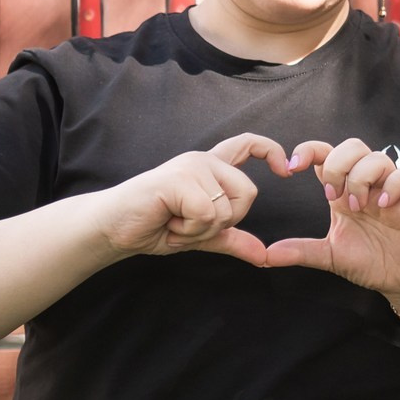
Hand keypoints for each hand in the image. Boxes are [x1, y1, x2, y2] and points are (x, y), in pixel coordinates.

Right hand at [96, 133, 284, 263]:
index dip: (271, 151)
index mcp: (210, 168)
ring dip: (201, 229)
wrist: (114, 228)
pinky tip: (168, 222)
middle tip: (191, 225)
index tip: (285, 170)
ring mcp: (191, 167)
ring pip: (226, 208)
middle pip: (248, 192)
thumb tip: (264, 256)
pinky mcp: (178, 179)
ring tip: (175, 222)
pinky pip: (207, 213)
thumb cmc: (154, 226)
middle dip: (225, 221)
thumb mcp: (200, 234)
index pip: (248, 144)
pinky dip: (190, 229)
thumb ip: (232, 239)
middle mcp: (203, 161)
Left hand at [262, 138, 399, 299]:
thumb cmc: (372, 262)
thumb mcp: (330, 256)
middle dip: (337, 166)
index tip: (291, 168)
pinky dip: (394, 185)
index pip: (326, 155)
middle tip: (333, 197)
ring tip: (360, 207)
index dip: (308, 151)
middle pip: (351, 146)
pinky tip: (384, 205)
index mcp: (344, 192)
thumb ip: (301, 251)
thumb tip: (264, 256)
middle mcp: (368, 185)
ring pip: (377, 157)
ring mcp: (392, 189)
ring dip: (361, 178)